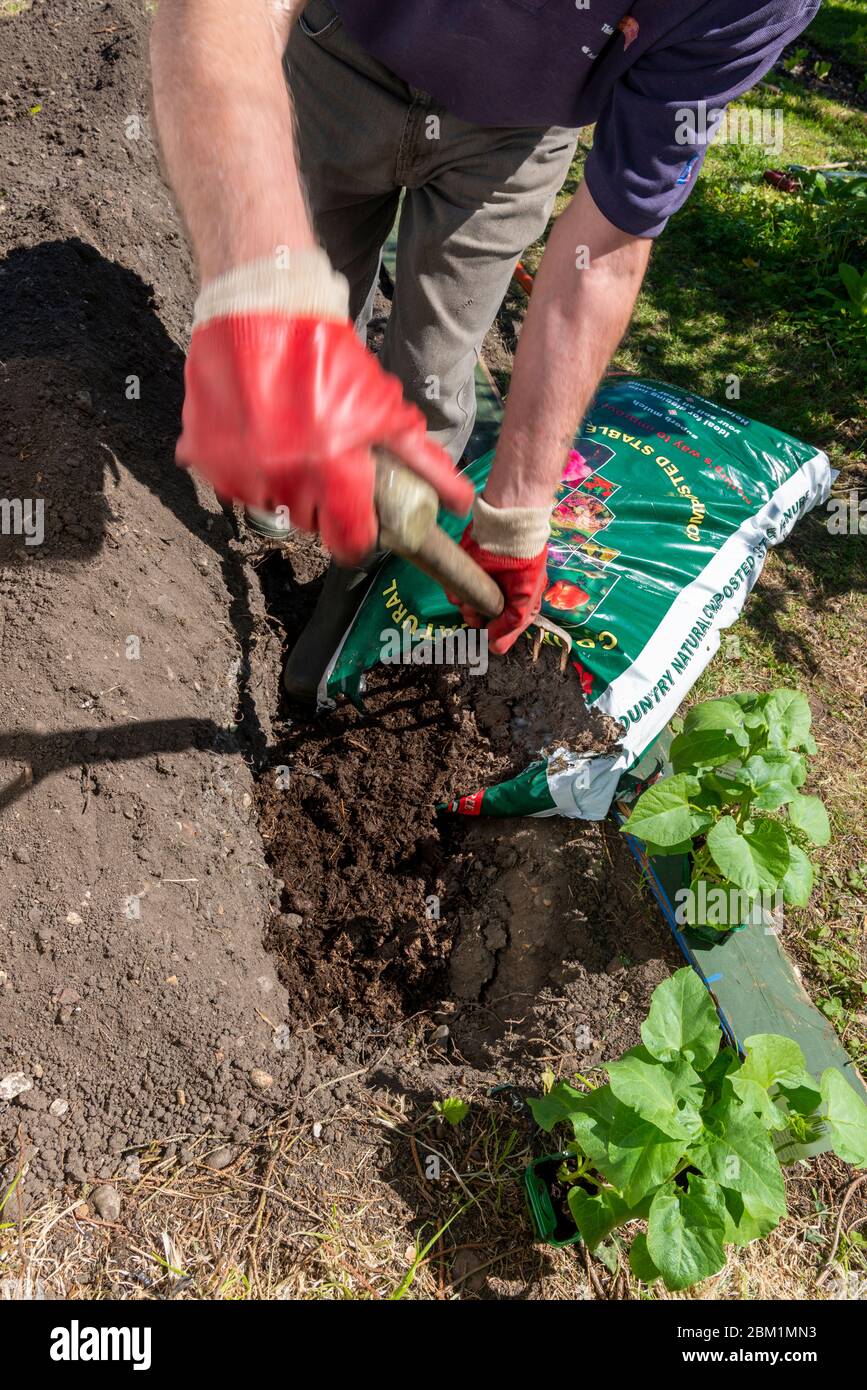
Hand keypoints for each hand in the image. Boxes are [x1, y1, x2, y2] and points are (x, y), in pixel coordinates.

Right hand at [177, 252, 472, 561]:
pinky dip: (244, 467)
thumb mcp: (384, 407)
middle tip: (324, 459)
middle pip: (310, 523)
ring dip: (282, 484)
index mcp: (331, 467)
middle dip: (321, 500)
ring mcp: (238, 469)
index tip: (358, 520)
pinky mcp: (202, 455)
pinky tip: (257, 430)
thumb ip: (423, 462)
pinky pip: (231, 483)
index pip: (349, 541)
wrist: (261, 304)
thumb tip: (460, 504)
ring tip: (289, 438)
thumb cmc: (329, 354)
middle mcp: (282, 476)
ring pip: (269, 505)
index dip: (358, 534)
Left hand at [450, 495, 549, 654]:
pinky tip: (463, 595)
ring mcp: (478, 588)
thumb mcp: (527, 598)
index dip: (497, 636)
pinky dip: (456, 598)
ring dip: (468, 611)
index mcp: (516, 604)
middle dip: (479, 623)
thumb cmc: (524, 564)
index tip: (491, 642)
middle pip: (481, 624)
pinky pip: (454, 596)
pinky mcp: (462, 578)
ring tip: (472, 604)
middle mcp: (496, 598)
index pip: (504, 631)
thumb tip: (494, 647)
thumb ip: (511, 625)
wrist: (507, 532)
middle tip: (481, 616)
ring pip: (466, 612)